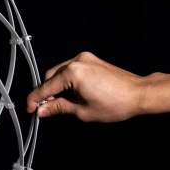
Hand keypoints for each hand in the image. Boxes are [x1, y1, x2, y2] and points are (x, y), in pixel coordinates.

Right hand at [26, 51, 146, 121]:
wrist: (139, 93)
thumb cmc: (115, 104)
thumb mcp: (83, 111)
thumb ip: (59, 108)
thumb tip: (42, 110)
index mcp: (72, 73)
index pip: (46, 87)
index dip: (35, 100)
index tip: (30, 109)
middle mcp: (76, 61)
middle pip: (50, 76)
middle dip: (46, 92)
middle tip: (45, 108)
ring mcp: (84, 58)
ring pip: (60, 72)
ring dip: (56, 86)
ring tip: (59, 103)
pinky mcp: (91, 60)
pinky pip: (71, 68)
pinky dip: (66, 80)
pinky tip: (70, 93)